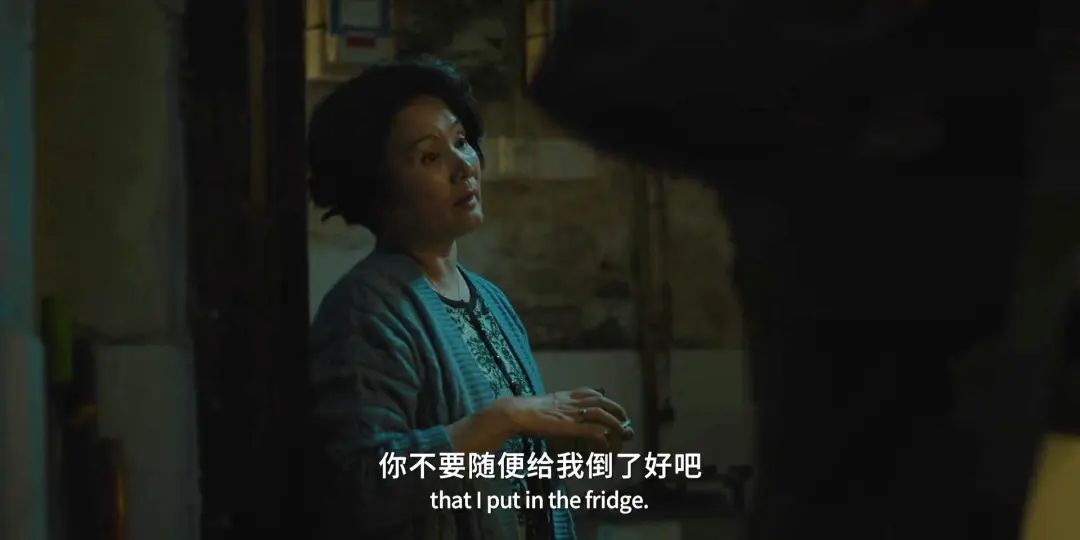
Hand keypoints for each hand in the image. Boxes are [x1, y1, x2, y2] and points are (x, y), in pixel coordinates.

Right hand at [496, 387, 633, 450]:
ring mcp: (572, 413)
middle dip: (615, 408)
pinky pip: (592, 431)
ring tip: (623, 432)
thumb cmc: (523, 412)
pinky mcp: (570, 426)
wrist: (516, 412)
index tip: (609, 403)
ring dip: (615, 423)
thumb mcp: (541, 406)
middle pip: (601, 401)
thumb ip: (551, 409)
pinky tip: (606, 444)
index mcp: (564, 396)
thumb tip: (552, 417)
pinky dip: (602, 437)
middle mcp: (571, 402)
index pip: (589, 392)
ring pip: (601, 414)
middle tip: (624, 418)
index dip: (602, 398)